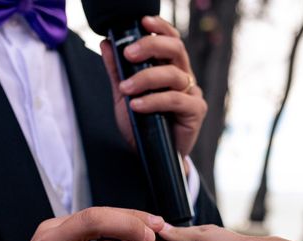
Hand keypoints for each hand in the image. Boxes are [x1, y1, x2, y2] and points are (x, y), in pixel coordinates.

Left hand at [100, 16, 206, 159]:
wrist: (151, 157)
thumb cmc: (143, 125)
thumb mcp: (124, 95)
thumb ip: (117, 70)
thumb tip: (107, 44)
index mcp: (169, 68)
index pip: (170, 39)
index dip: (160, 27)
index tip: (142, 21)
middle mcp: (183, 77)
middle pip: (175, 49)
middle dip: (151, 46)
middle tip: (128, 54)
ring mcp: (191, 93)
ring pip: (173, 74)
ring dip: (145, 79)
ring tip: (126, 88)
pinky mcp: (195, 111)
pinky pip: (176, 100)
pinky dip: (154, 101)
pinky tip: (138, 105)